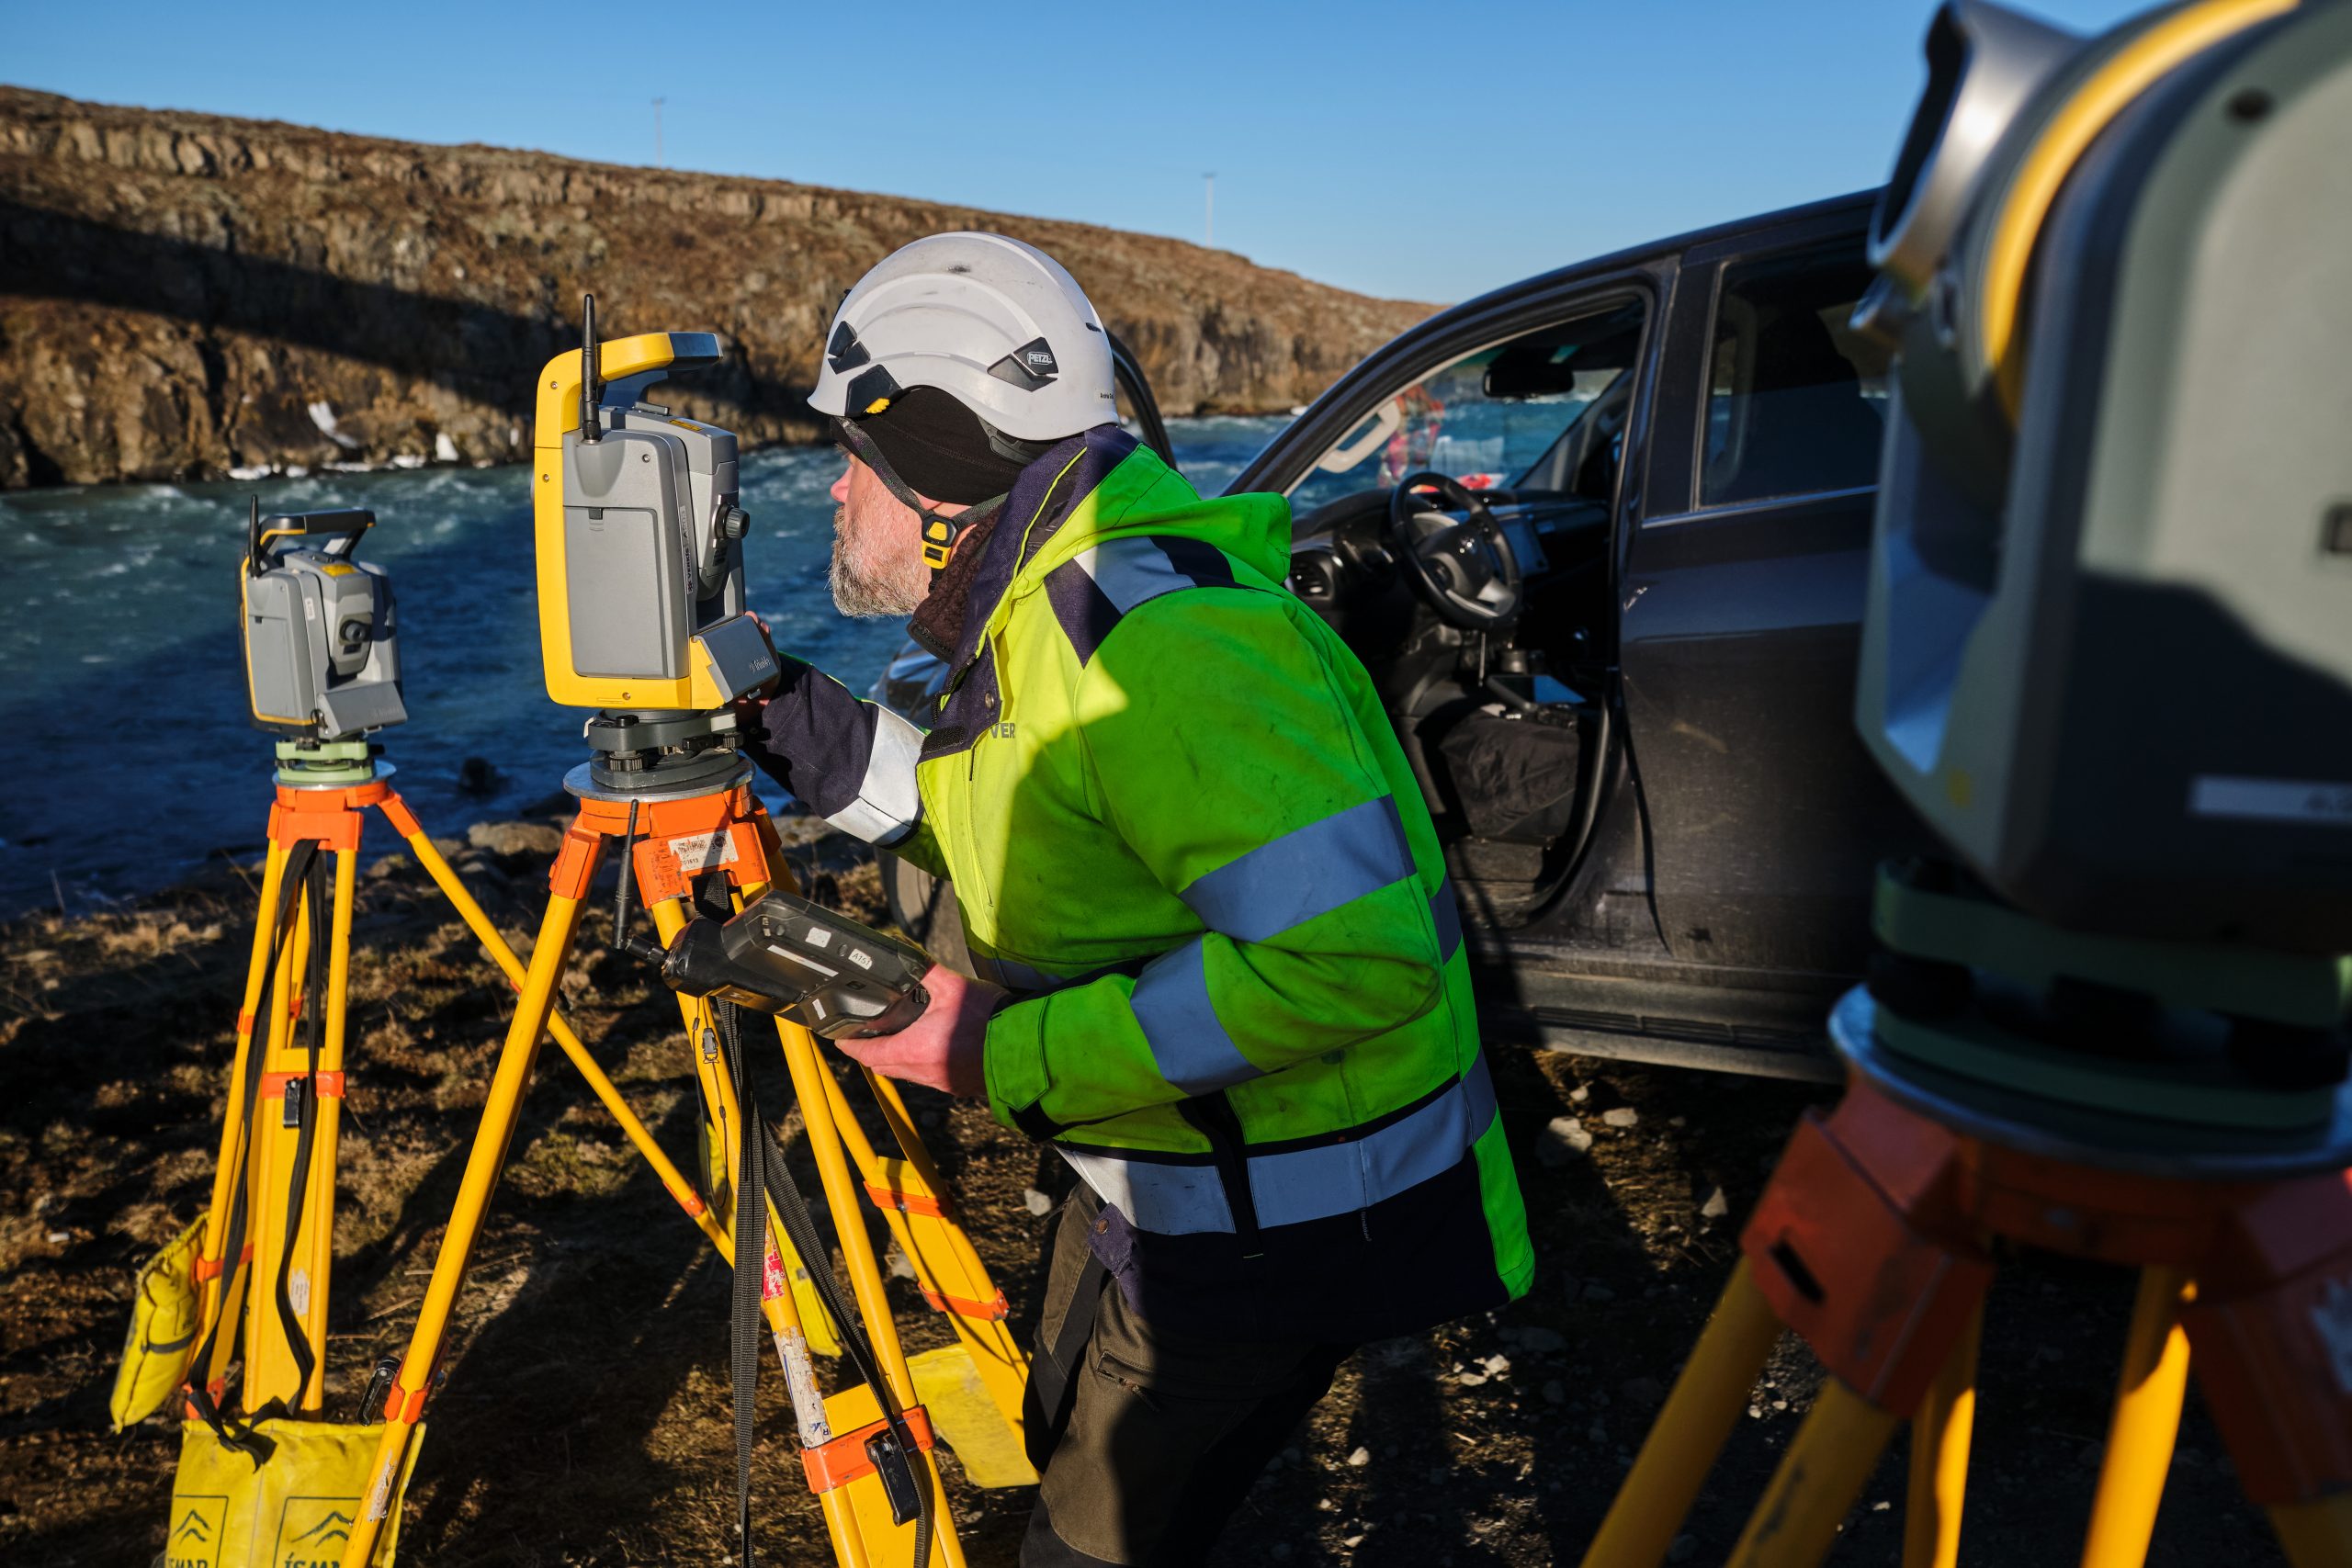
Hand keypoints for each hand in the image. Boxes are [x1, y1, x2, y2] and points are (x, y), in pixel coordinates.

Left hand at [831, 964, 1001, 1098]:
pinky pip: (927, 1077)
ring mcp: (941, 1081)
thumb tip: (905, 955)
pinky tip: (931, 1047)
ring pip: (905, 1073)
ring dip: (896, 1058)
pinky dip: (919, 1063)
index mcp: (914, 1048)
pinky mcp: (957, 1086)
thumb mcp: (954, 987)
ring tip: (897, 1037)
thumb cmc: (990, 1019)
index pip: (868, 1052)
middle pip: (883, 1067)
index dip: (850, 1044)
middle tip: (866, 1033)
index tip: (840, 1036)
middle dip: (870, 1051)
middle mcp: (923, 1071)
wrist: (1026, 1047)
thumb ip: (924, 971)